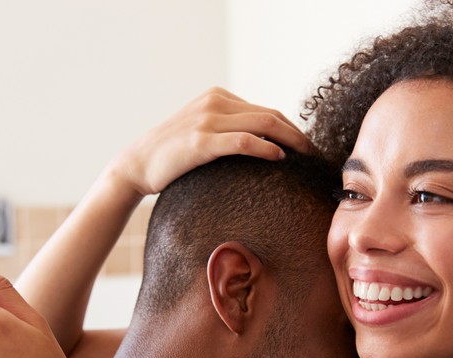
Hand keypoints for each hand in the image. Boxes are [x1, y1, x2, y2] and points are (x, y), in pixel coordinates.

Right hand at [106, 86, 313, 197]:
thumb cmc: (172, 156)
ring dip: (291, 140)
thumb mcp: (202, 133)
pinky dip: (266, 148)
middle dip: (298, 134)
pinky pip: (244, 141)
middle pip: (270, 115)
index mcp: (218, 97)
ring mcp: (208, 120)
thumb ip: (227, 131)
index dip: (291, 129)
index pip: (265, 110)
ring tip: (306, 157)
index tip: (306, 148)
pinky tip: (280, 158)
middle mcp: (215, 102)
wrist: (137, 165)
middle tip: (315, 154)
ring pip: (263, 124)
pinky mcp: (202, 141)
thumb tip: (263, 147)